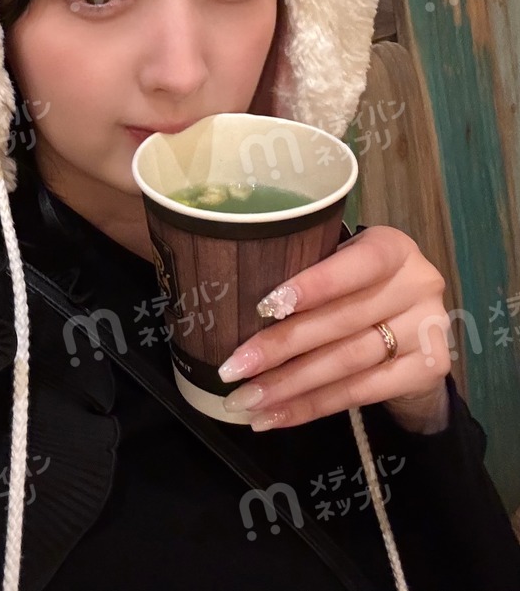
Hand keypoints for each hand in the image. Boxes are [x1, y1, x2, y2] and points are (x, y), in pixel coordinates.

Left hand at [218, 226, 451, 432]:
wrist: (415, 327)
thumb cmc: (358, 286)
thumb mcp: (341, 265)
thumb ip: (307, 272)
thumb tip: (238, 303)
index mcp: (393, 247)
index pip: (355, 265)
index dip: (312, 285)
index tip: (264, 307)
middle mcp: (419, 284)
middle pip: (341, 320)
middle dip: (281, 347)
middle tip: (234, 368)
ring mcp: (428, 330)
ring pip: (347, 361)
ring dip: (289, 385)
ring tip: (246, 399)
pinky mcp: (428, 372)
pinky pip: (360, 392)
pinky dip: (311, 407)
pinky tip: (275, 416)